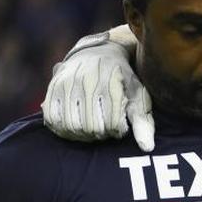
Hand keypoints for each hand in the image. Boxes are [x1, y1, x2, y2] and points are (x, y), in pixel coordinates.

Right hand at [41, 35, 154, 151]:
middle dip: (101, 134)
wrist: (97, 53)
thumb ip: (143, 121)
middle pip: (91, 127)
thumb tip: (148, 148)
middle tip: (106, 130)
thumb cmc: (122, 78)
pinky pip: (53, 118)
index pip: (113, 124)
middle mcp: (88, 83)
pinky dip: (63, 129)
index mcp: (111, 84)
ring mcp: (68, 85)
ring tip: (92, 129)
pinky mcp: (53, 88)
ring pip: (72, 125)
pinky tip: (75, 128)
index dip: (118, 132)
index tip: (121, 128)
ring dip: (83, 135)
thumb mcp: (138, 95)